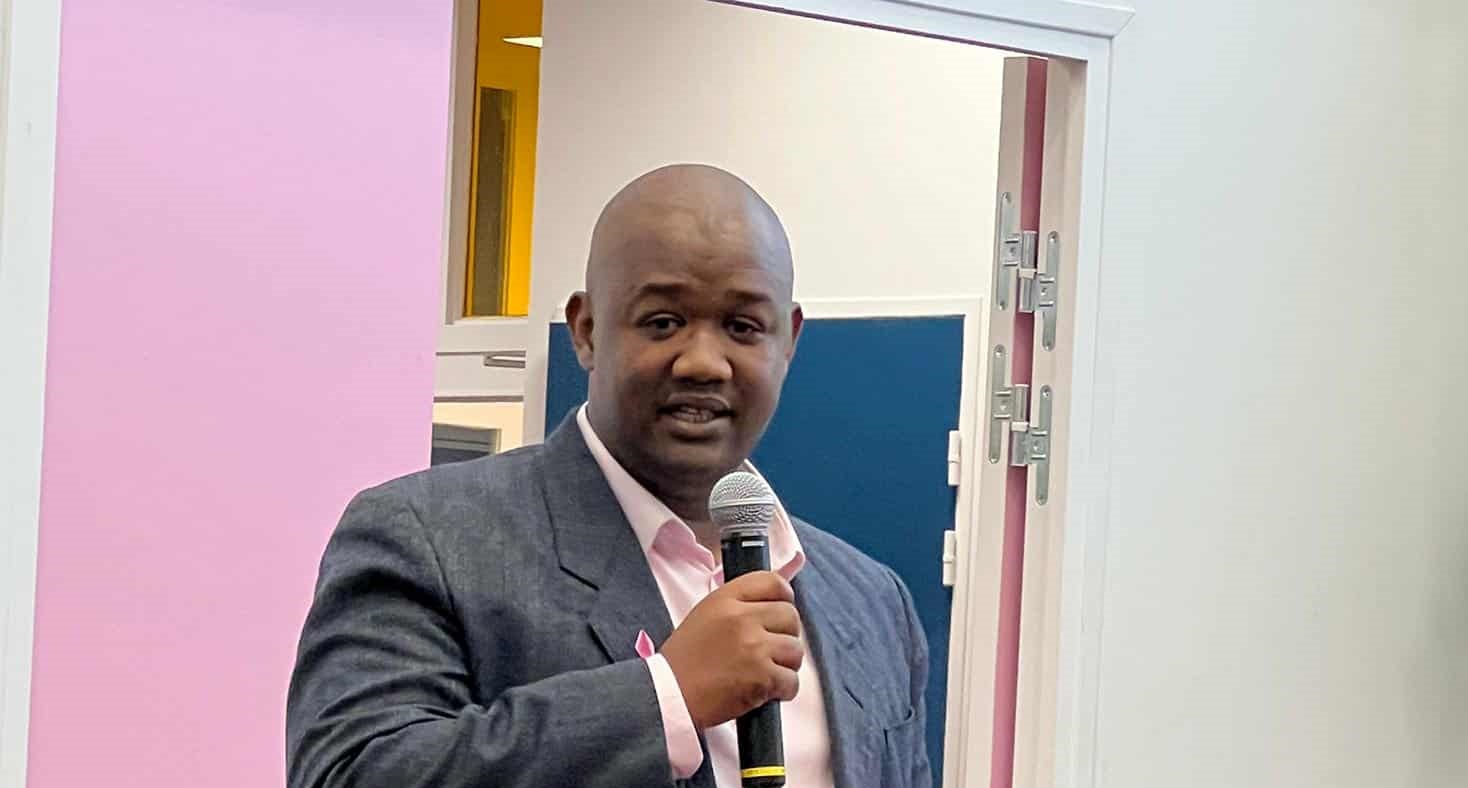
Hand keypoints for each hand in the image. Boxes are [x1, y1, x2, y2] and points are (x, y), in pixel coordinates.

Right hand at [659, 570, 804, 729]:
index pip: (772, 582)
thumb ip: (737, 605)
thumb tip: (775, 598)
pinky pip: (791, 680)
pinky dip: (782, 690)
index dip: (784, 597)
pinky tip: (765, 692)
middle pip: (790, 616)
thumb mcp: (706, 616)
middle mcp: (741, 618)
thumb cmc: (684, 662)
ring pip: (795, 650)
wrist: (669, 697)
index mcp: (725, 600)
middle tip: (770, 651)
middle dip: (786, 635)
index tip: (779, 611)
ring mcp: (753, 647)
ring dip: (785, 665)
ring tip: (765, 673)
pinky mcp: (761, 676)